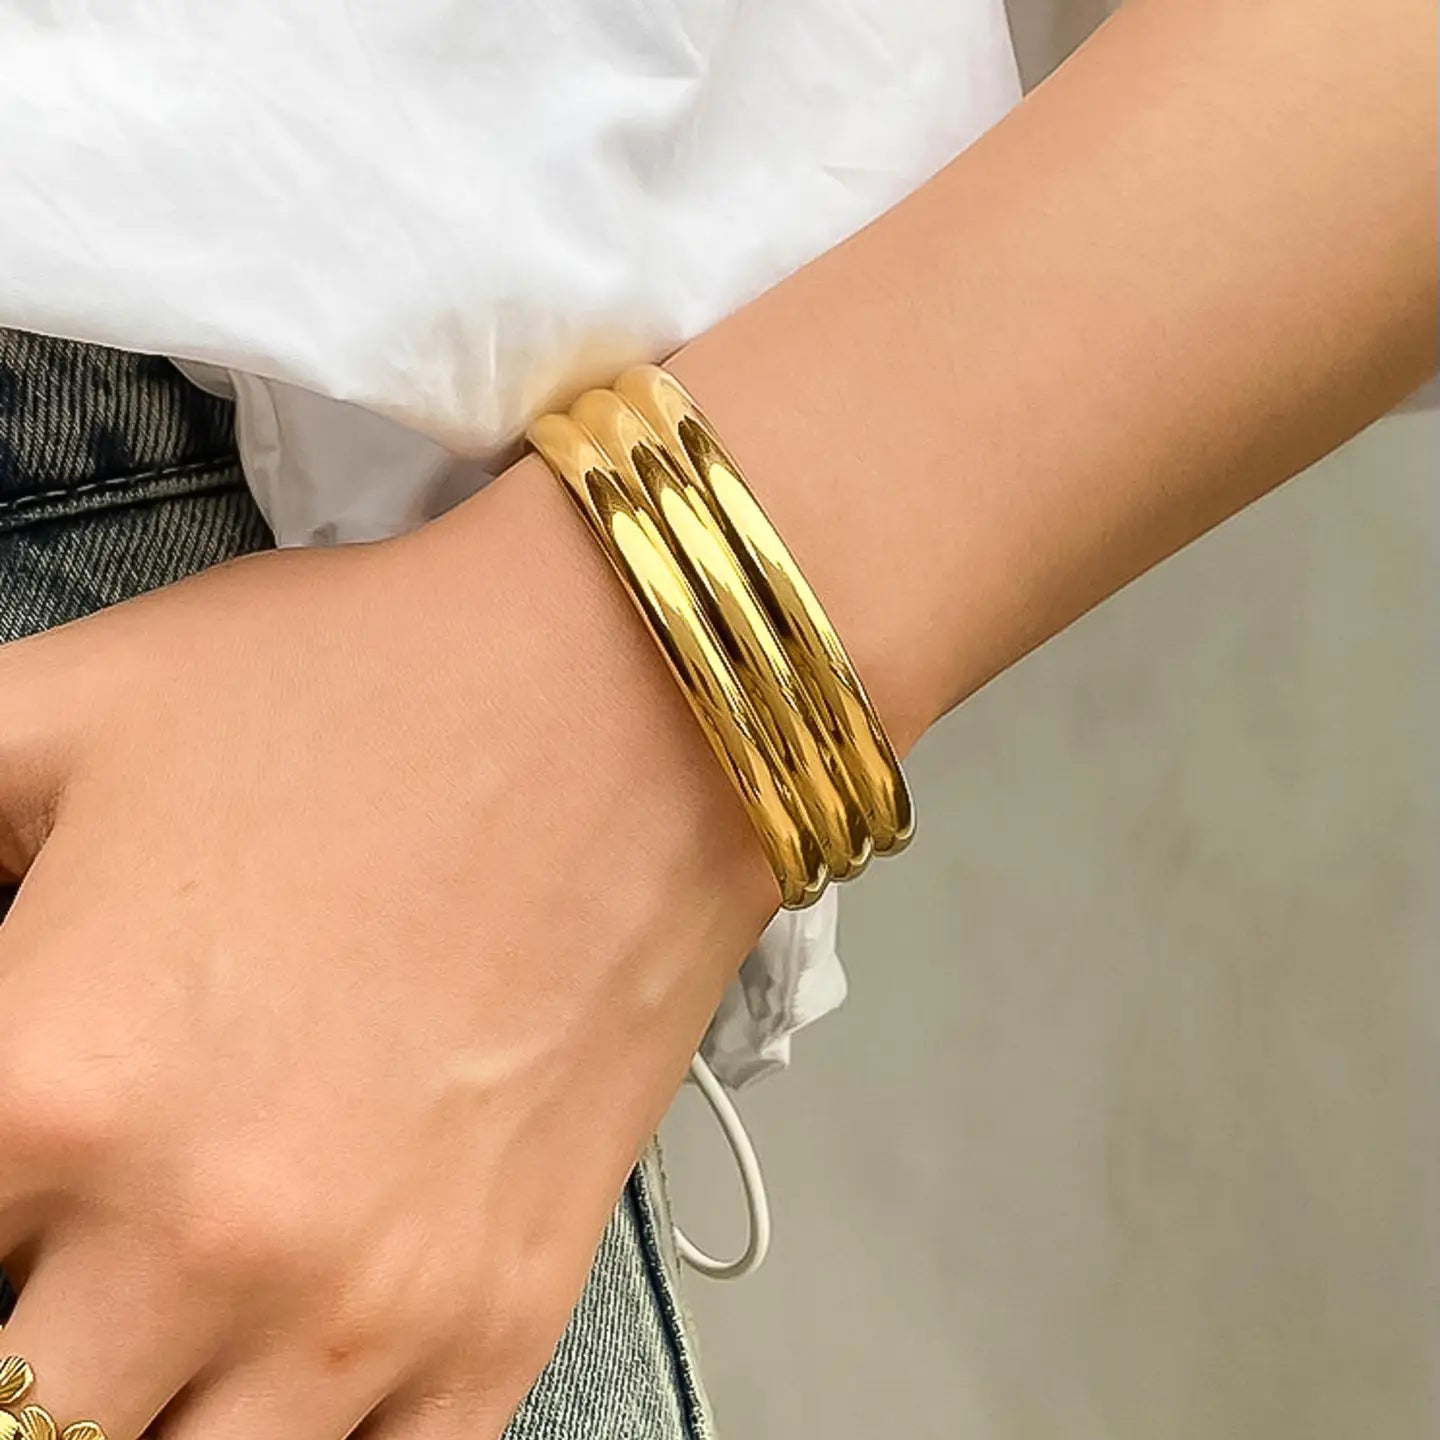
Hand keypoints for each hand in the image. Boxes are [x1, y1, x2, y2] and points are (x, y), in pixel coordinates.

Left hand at [0, 459, 774, 1438]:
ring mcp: (366, 1303)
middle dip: (23, 1328)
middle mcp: (194, 1238)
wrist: (629, 700)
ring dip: (145, 1393)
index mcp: (46, 1081)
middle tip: (72, 1233)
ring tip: (172, 1288)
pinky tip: (291, 1353)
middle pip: (15, 1406)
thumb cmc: (365, 689)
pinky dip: (304, 1434)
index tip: (13, 1172)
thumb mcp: (70, 707)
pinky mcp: (501, 1316)